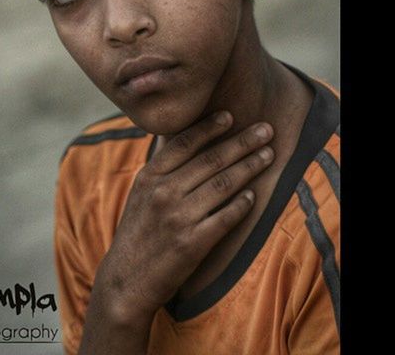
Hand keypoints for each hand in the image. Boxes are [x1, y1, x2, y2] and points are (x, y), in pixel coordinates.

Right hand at [93, 111, 273, 322]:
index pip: (184, 143)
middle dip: (242, 142)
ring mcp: (179, 218)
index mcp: (150, 176)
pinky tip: (255, 194)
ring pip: (222, 184)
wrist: (126, 279)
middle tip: (265, 129)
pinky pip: (225, 217)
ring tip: (268, 155)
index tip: (230, 115)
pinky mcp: (192, 243)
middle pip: (211, 160)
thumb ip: (161, 165)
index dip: (209, 127)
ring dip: (249, 167)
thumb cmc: (137, 231)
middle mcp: (164, 192)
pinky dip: (242, 204)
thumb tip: (178, 135)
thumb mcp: (140, 192)